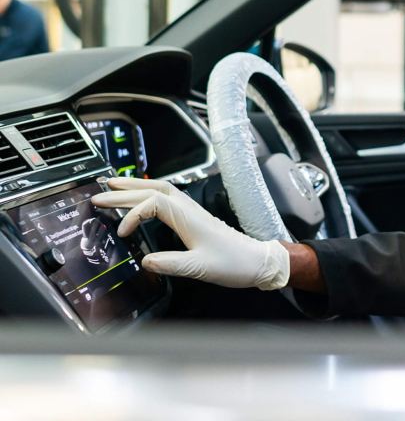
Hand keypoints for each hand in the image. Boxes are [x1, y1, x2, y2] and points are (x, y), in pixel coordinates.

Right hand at [91, 177, 289, 290]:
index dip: (132, 214)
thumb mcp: (201, 268)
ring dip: (136, 186)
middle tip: (99, 193)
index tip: (122, 234)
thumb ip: (172, 264)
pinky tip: (141, 197)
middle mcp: (190, 210)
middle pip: (153, 190)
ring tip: (114, 185)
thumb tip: (145, 261)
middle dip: (124, 190)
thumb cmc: (234, 263)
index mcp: (189, 218)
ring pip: (161, 189)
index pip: (153, 203)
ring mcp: (192, 211)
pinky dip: (149, 193)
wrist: (257, 262)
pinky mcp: (194, 217)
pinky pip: (168, 197)